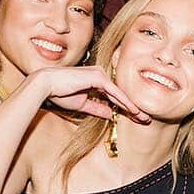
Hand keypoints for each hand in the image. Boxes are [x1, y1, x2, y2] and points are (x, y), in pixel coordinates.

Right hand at [26, 65, 148, 121]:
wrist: (47, 85)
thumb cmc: (60, 93)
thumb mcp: (83, 104)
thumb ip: (97, 108)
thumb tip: (111, 114)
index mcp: (97, 81)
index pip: (115, 96)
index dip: (126, 108)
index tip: (137, 118)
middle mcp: (101, 75)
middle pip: (121, 94)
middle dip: (134, 108)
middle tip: (146, 119)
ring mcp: (100, 74)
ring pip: (120, 94)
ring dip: (133, 106)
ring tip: (144, 117)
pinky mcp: (98, 77)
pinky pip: (115, 93)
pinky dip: (125, 102)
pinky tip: (134, 111)